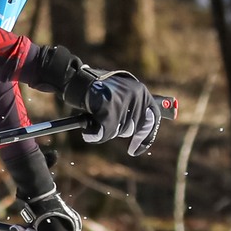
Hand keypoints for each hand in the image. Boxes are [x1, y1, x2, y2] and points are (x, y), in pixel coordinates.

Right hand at [21, 45, 160, 155]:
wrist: (77, 80)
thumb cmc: (97, 90)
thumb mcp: (121, 95)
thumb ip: (132, 110)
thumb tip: (140, 134)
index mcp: (142, 92)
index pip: (152, 119)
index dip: (145, 138)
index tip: (134, 150)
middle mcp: (137, 95)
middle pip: (130, 129)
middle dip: (116, 129)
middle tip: (103, 118)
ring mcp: (123, 100)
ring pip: (116, 132)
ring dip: (104, 130)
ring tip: (95, 116)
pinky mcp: (109, 107)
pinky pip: (105, 132)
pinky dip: (94, 134)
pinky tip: (88, 129)